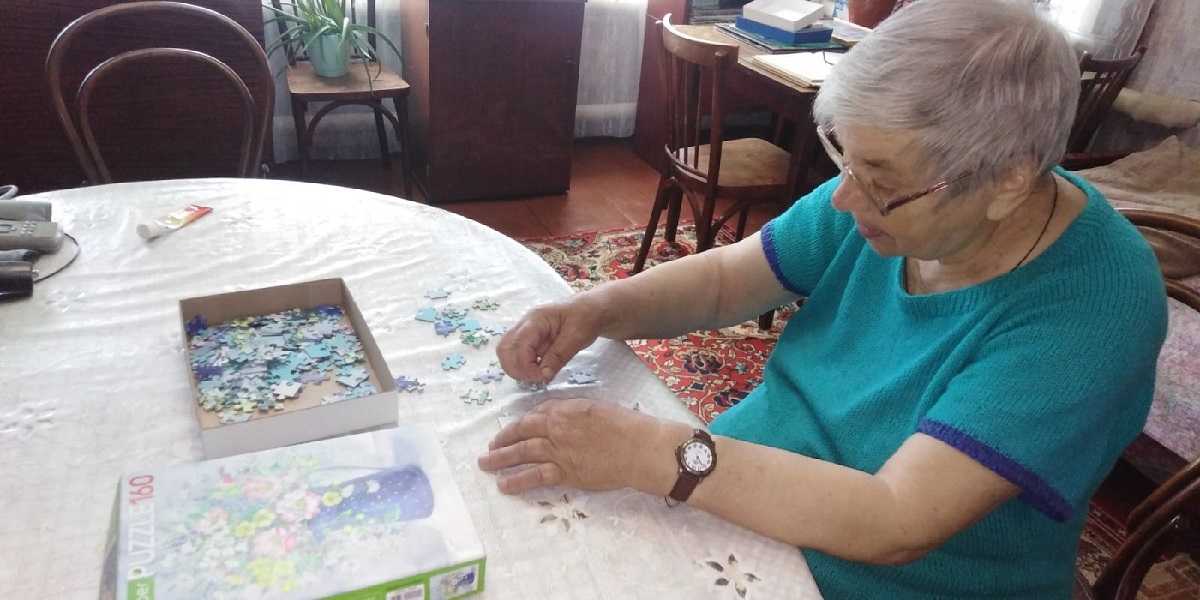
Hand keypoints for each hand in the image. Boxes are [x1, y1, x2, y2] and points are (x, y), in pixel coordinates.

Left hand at [477, 398, 678, 494]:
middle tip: (489, 448)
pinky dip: (517, 481)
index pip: (534, 415)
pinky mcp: (565, 473)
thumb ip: (571, 411)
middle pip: (521, 434)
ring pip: (522, 454)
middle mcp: (556, 429)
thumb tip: (554, 416)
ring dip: (501, 460)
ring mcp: (559, 452)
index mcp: (565, 410)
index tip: (511, 430)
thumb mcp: (595, 408)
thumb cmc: (625, 426)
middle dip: (502, 441)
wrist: (640, 447)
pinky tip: (503, 485)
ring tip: (486, 465)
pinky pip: (534, 477)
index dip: (519, 424)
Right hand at [495, 298, 604, 382]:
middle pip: (504, 349)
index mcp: (536, 320)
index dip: (526, 366)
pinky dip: (522, 366)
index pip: (518, 345)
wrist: (590, 309)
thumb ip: (558, 356)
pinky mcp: (528, 339)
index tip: (542, 377)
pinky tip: (537, 371)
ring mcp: (524, 331)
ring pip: (506, 352)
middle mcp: (524, 324)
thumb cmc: (586, 318)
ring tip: (536, 376)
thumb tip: (543, 376)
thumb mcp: (577, 337)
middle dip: (516, 369)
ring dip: (516, 368)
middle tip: (537, 379)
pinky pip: (515, 354)